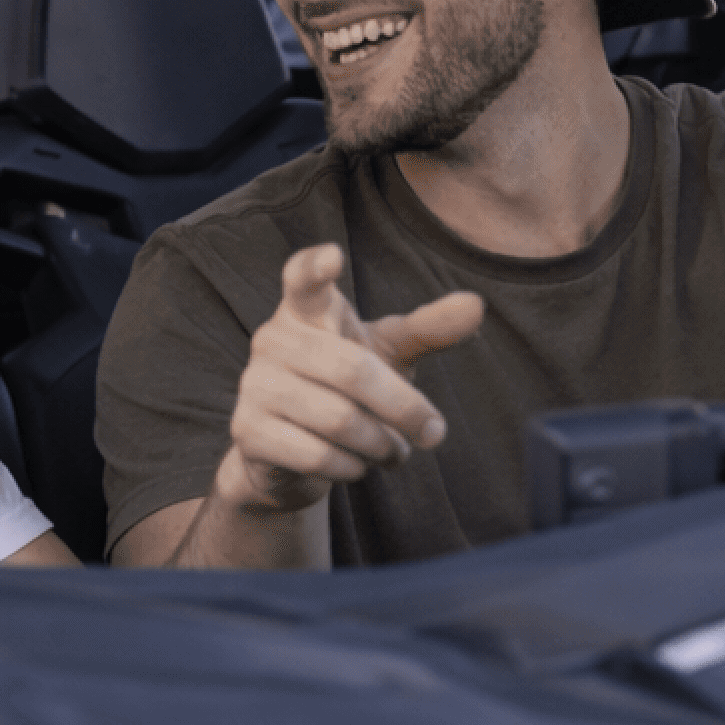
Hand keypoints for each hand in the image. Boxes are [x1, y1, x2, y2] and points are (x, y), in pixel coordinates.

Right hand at [212, 245, 484, 518]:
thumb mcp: (389, 354)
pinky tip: (356, 465)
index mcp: (306, 310)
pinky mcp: (247, 432)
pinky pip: (318, 455)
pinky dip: (352, 468)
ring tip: (391, 450)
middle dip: (404, 409)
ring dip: (381, 445)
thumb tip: (478, 305)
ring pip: (340, 420)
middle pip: (354, 371)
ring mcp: (255, 385)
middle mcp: (272, 339)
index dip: (316, 267)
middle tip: (433, 433)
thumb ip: (429, 329)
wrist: (291, 454)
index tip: (334, 256)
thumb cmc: (347, 388)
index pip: (302, 278)